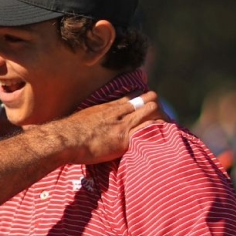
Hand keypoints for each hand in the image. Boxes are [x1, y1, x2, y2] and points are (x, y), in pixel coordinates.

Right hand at [49, 90, 163, 164]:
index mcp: (108, 108)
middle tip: (164, 116)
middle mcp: (118, 113)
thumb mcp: (82, 120)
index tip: (150, 103)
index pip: (132, 97)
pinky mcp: (124, 139)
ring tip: (170, 124)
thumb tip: (89, 127)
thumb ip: (92, 120)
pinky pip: (147, 130)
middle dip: (157, 106)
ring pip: (150, 111)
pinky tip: (165, 136)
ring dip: (161, 117)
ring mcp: (123, 125)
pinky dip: (157, 130)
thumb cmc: (68, 133)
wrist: (65, 139)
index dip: (143, 99)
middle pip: (146, 100)